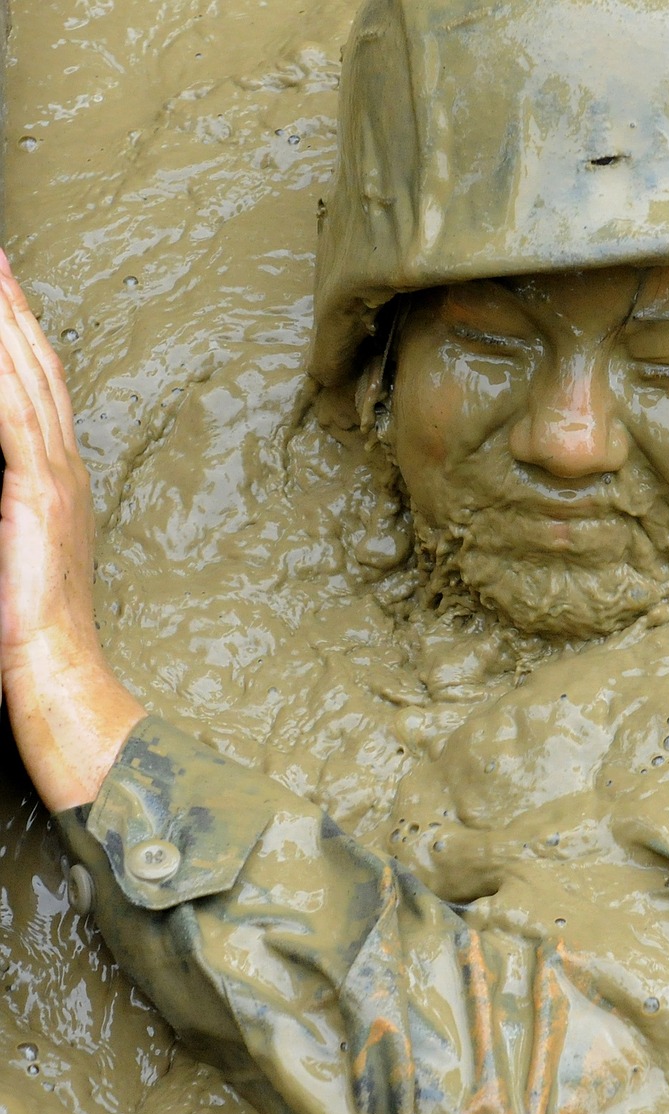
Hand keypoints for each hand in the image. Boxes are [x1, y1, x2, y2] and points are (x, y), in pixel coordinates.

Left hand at [0, 250, 143, 810]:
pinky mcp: (36, 491)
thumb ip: (7, 504)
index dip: (21, 337)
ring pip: (28, 378)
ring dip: (7, 322)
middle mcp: (64, 468)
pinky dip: (3, 368)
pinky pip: (15, 414)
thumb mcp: (16, 549)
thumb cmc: (31, 624)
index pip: (39, 390)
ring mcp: (55, 476)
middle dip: (13, 308)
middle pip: (38, 367)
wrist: (55, 664)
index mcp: (60, 480)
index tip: (3, 295)